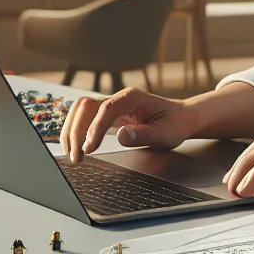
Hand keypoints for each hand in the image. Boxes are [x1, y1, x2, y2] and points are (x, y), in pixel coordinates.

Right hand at [61, 88, 199, 162]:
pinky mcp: (108, 115)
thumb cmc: (175, 123)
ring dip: (72, 130)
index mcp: (132, 98)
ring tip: (72, 154)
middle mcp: (118, 98)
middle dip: (76, 131)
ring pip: (81, 111)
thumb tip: (121, 136)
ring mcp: (111, 105)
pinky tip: (75, 146)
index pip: (106, 110)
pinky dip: (76, 131)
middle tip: (76, 156)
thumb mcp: (165, 133)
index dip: (94, 129)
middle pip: (86, 107)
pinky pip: (86, 118)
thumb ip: (143, 135)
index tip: (89, 148)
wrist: (181, 118)